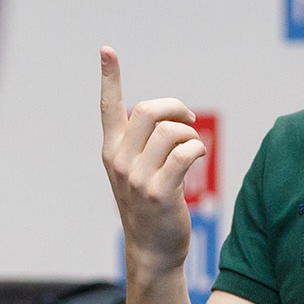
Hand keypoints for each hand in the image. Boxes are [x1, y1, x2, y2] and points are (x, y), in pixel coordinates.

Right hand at [97, 47, 204, 279]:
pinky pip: (185, 153)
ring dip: (189, 133)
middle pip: (147, 110)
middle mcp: (119, 162)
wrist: (151, 253)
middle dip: (175, 107)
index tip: (106, 51)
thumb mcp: (135, 174)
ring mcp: (138, 178)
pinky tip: (197, 157)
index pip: (109, 107)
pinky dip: (197, 149)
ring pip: (169, 131)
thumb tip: (168, 115)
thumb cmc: (149, 209)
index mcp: (112, 152)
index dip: (109, 77)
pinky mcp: (160, 192)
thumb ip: (141, 144)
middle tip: (189, 119)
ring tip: (192, 147)